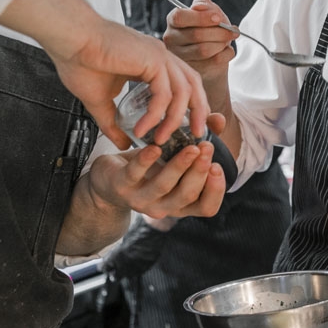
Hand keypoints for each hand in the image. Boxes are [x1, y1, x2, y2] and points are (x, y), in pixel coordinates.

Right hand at [0, 0, 210, 146]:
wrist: (68, 38)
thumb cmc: (79, 60)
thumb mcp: (99, 100)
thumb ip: (113, 122)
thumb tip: (122, 143)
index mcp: (152, 62)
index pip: (183, 83)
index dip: (190, 105)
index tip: (187, 128)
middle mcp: (160, 57)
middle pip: (193, 86)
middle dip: (198, 112)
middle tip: (195, 136)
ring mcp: (158, 56)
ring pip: (183, 92)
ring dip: (174, 120)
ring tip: (160, 141)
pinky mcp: (151, 59)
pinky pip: (163, 93)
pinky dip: (155, 115)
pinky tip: (141, 129)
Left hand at [56, 141, 225, 255]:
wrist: (108, 179)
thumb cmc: (149, 167)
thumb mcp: (176, 155)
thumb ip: (199, 139)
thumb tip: (219, 119)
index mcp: (181, 202)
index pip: (206, 207)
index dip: (215, 191)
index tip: (217, 166)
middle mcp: (164, 206)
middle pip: (187, 196)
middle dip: (199, 172)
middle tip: (206, 148)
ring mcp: (141, 199)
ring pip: (164, 186)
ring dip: (179, 166)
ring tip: (191, 147)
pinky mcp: (121, 186)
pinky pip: (135, 174)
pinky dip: (146, 160)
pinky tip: (155, 147)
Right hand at [162, 0, 235, 87]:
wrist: (213, 52)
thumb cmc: (209, 28)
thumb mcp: (209, 12)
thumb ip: (205, 5)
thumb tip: (199, 7)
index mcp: (174, 20)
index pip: (180, 17)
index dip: (201, 17)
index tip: (218, 18)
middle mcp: (171, 38)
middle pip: (195, 35)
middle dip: (220, 32)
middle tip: (233, 31)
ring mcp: (180, 56)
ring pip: (204, 50)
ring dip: (222, 43)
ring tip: (228, 40)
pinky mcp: (192, 69)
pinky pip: (213, 61)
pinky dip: (227, 54)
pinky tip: (226, 50)